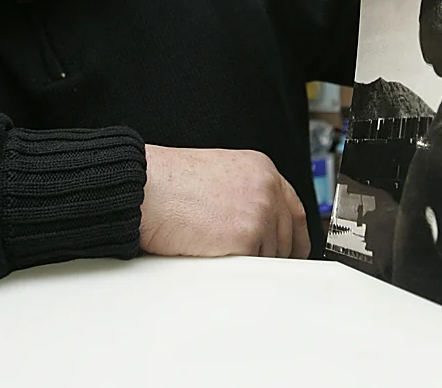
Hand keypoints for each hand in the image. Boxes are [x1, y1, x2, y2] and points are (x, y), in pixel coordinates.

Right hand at [139, 145, 310, 259]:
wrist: (147, 187)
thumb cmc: (167, 182)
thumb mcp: (217, 176)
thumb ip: (243, 194)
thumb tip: (251, 223)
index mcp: (261, 170)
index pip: (294, 210)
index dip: (294, 236)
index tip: (291, 252)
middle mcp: (266, 188)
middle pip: (286, 236)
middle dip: (272, 254)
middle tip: (250, 263)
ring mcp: (260, 213)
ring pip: (270, 255)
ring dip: (251, 262)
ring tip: (220, 255)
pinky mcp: (247, 237)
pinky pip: (253, 266)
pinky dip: (238, 270)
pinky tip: (219, 261)